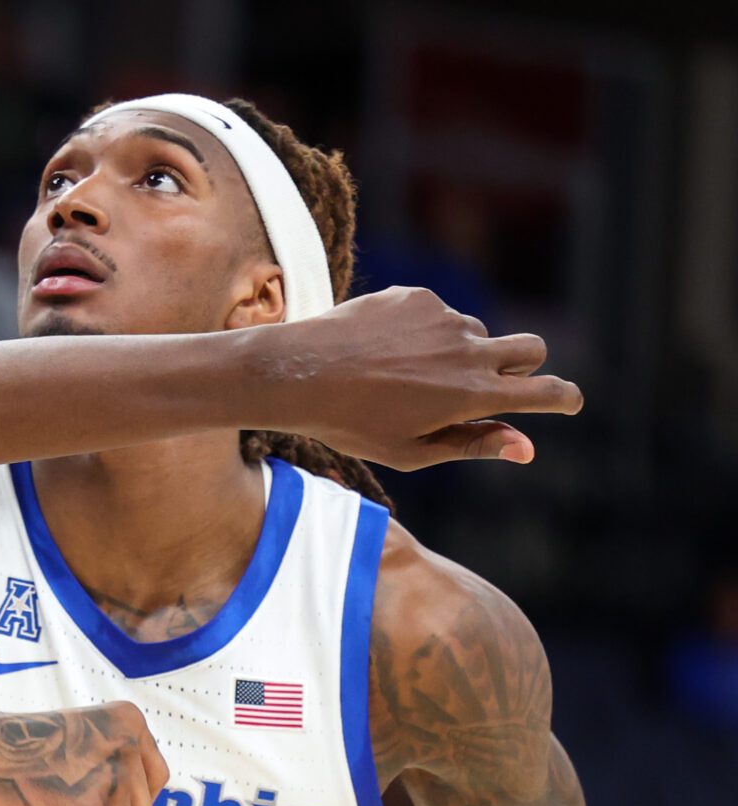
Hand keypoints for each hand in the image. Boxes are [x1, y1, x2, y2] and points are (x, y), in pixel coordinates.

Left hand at [261, 286, 582, 470]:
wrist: (296, 374)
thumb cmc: (351, 425)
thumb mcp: (411, 450)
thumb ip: (473, 444)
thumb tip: (528, 448)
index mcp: (473, 395)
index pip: (547, 390)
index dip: (565, 397)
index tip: (568, 401)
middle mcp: (469, 350)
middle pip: (532, 348)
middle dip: (524, 365)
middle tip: (492, 383)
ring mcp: (444, 318)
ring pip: (475, 332)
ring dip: (458, 351)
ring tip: (401, 376)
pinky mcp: (417, 296)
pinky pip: (435, 313)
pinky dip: (421, 331)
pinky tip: (380, 350)